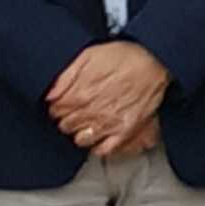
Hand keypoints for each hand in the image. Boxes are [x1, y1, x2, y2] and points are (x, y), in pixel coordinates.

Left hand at [45, 41, 170, 158]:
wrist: (154, 62)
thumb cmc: (124, 56)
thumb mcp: (89, 55)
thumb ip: (66, 75)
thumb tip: (49, 93)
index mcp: (80, 94)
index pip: (55, 110)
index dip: (56, 105)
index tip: (60, 103)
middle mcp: (92, 112)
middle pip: (65, 125)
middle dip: (66, 118)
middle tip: (72, 111)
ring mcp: (108, 125)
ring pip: (80, 140)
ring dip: (79, 132)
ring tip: (84, 122)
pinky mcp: (124, 132)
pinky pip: (103, 150)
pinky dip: (97, 146)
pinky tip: (98, 136)